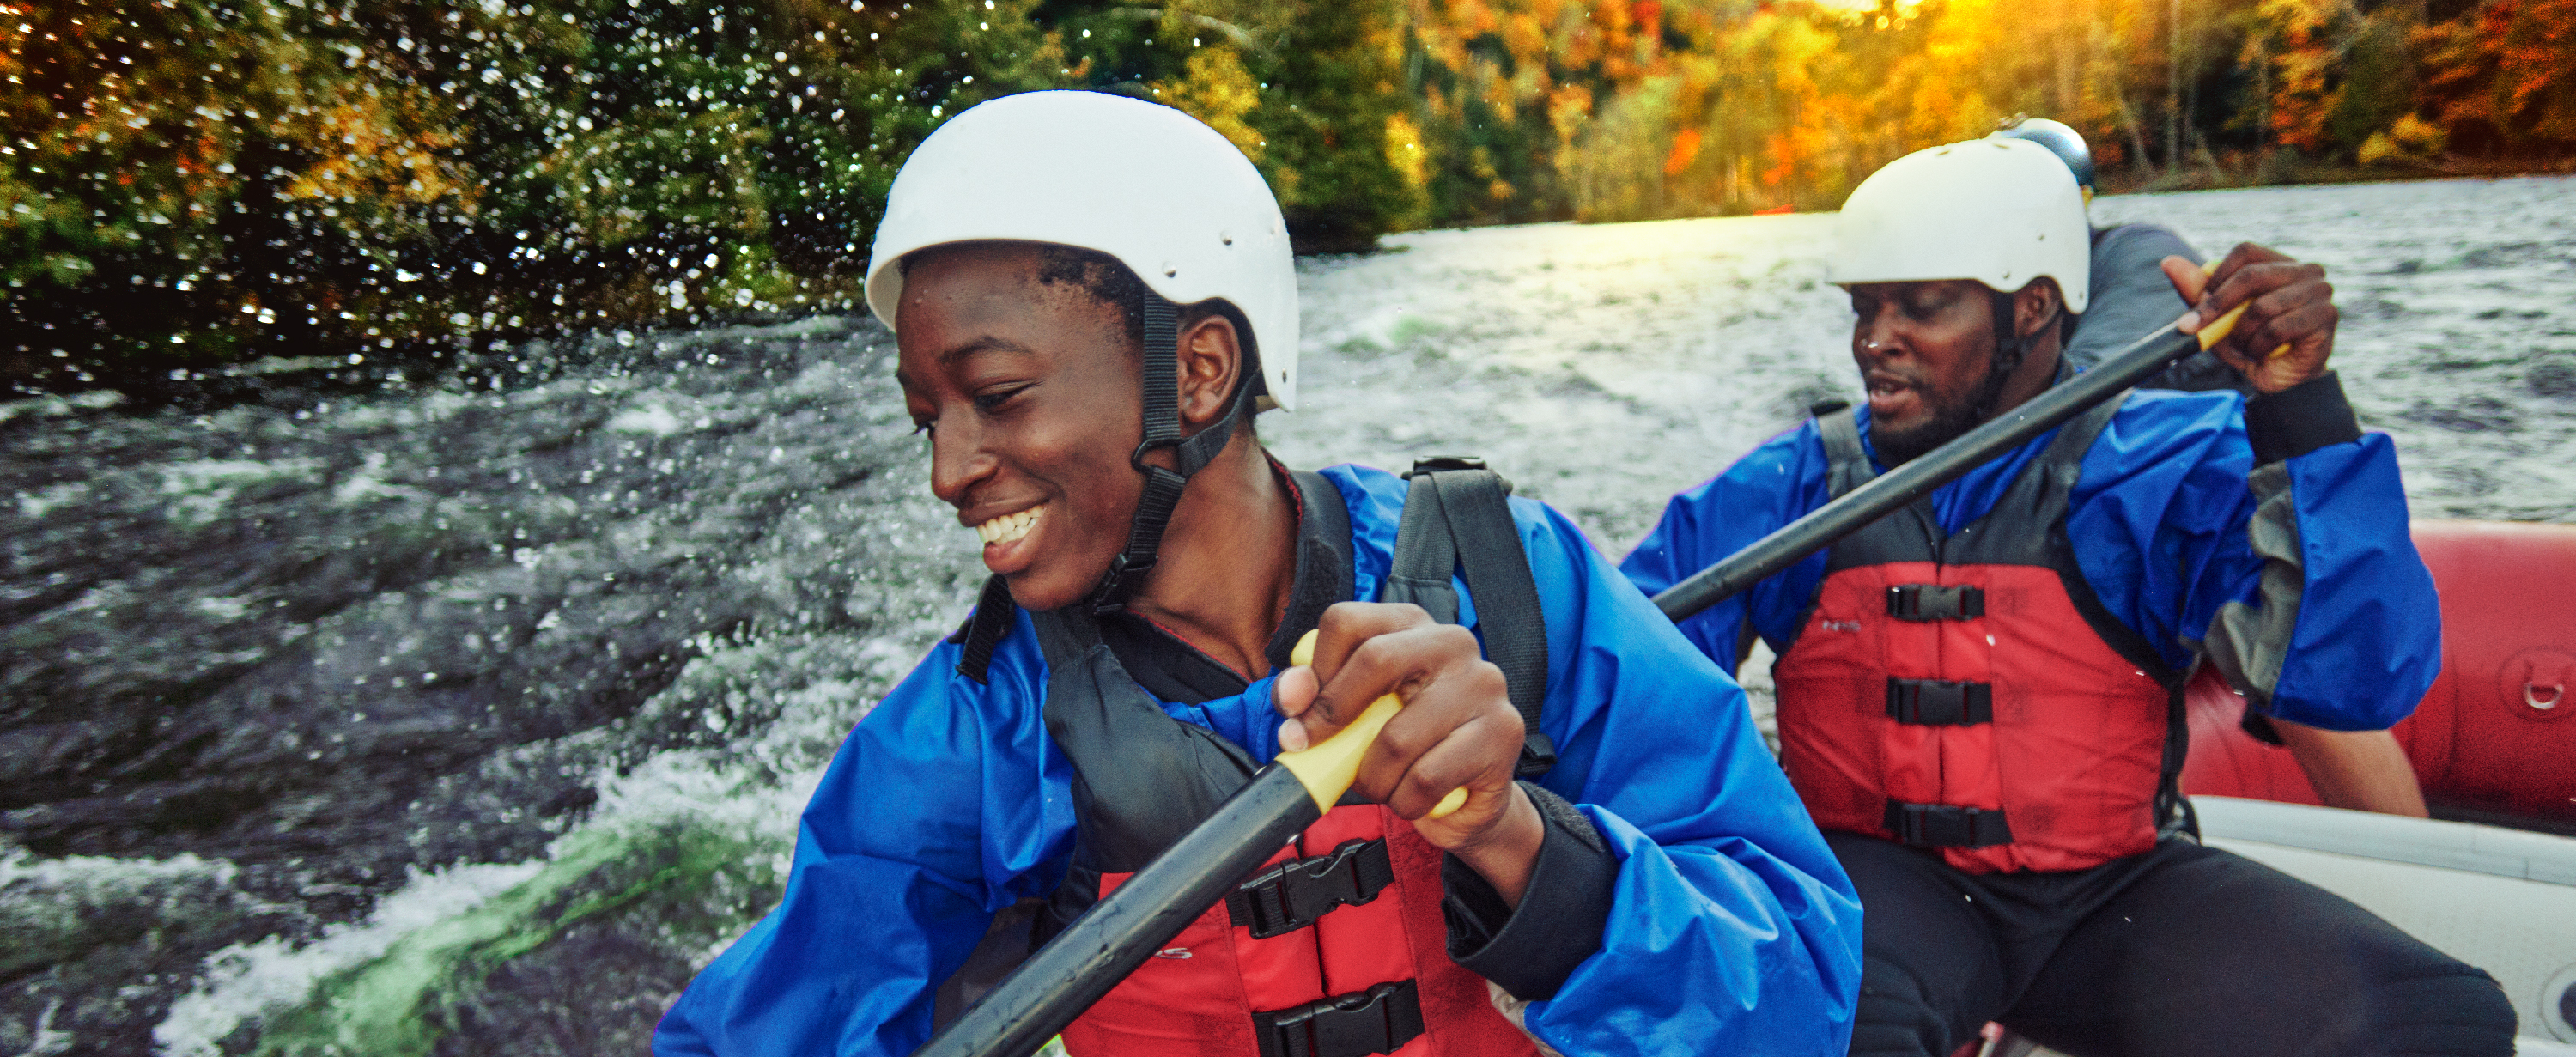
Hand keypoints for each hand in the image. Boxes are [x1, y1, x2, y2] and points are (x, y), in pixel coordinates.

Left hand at [1273, 602, 1543, 900]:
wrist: (1468, 799)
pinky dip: (1406, 802)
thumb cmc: (1404, 749)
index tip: (1300, 716)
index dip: (1313, 672)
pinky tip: (1415, 799)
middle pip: (1374, 659)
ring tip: (1384, 785)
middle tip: (1323, 756)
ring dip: (1374, 780)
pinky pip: (1427, 777)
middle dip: (1334, 719)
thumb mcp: (1354, 717)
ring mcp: (1483, 683)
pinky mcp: (1503, 731)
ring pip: (1397, 738)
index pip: (1345, 621)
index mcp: (1408, 624)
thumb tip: (1292, 697)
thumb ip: (1315, 698)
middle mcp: (1451, 641)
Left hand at [2162, 244, 2337, 393]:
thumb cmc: (2249, 341)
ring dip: (2241, 334)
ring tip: (2242, 347)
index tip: (2198, 306)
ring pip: (2263, 306)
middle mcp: (2306, 271)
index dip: (2217, 277)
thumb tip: (2169, 262)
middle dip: (2218, 305)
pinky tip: (2260, 354)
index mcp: (2279, 263)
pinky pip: (2279, 328)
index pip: (2246, 252)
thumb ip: (2196, 290)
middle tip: (2197, 328)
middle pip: (2253, 275)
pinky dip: (2259, 346)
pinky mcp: (2326, 316)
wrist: (2277, 378)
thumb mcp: (2216, 317)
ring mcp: (2320, 292)